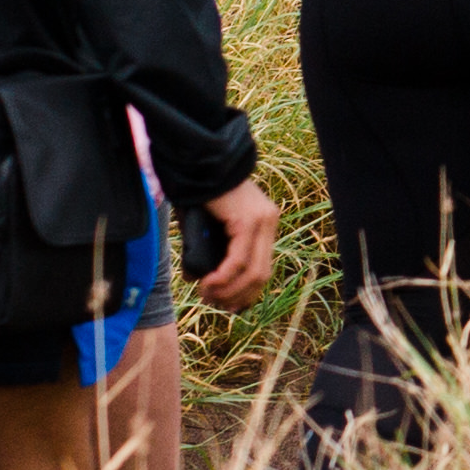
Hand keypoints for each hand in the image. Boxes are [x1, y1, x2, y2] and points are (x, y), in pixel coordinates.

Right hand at [192, 178, 281, 305]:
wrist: (201, 162)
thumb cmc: (200, 194)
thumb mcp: (213, 228)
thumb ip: (214, 252)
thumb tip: (202, 282)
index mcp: (265, 223)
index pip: (264, 267)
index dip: (247, 293)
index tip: (229, 306)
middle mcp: (268, 222)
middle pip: (261, 274)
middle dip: (237, 296)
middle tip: (212, 301)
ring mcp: (261, 221)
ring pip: (252, 271)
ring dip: (228, 290)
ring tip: (207, 293)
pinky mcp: (247, 220)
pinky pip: (239, 260)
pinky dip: (224, 277)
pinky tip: (208, 283)